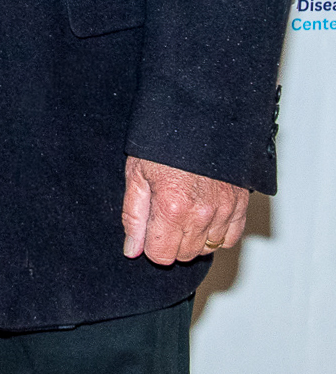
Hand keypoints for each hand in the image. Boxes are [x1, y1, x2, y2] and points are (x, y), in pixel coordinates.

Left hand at [121, 155, 247, 264]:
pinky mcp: (241, 205)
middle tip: (163, 216)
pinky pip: (230, 239)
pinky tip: (203, 216)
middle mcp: (202, 214)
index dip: (150, 245)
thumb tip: (132, 250)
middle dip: (170, 242)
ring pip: (207, 249)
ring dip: (193, 238)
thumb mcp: (136, 174)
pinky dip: (217, 234)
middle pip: (184, 255)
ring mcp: (225, 211)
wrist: (196, 118)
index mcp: (172, 207)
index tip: (148, 230)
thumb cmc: (161, 143)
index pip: (161, 255)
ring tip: (183, 211)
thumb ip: (133, 216)